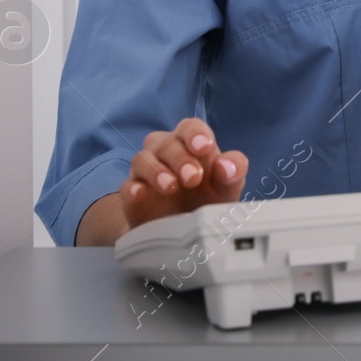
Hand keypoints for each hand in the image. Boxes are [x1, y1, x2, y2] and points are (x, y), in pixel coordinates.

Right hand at [122, 117, 248, 229]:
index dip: (195, 133)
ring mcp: (146, 174)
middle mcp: (166, 154)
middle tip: (193, 178)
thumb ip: (234, 172)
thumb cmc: (206, 199)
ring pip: (142, 159)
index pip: (190, 127)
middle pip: (166, 143)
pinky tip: (140, 193)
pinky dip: (132, 188)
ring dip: (156, 170)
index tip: (204, 146)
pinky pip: (127, 186)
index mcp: (191, 145)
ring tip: (171, 186)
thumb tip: (227, 167)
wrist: (181, 232)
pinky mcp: (132, 197)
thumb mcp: (227, 188)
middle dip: (180, 158)